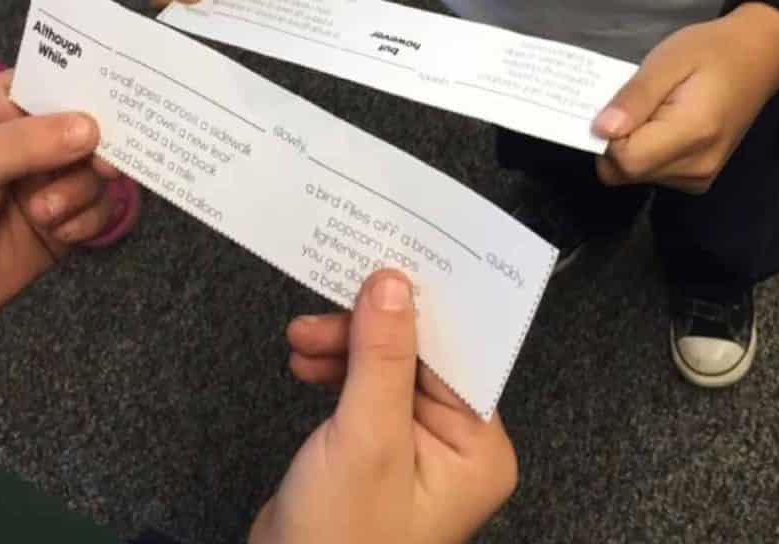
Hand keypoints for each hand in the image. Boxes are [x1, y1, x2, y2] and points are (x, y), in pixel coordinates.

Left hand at [0, 72, 117, 327]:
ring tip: (44, 213)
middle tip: (101, 164)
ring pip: (100, 171)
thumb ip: (28, 143)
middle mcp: (37, 138)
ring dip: (80, 192)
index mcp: (7, 106)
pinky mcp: (65, 220)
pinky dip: (87, 220)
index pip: (60, 81)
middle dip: (99, 147)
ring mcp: (53, 180)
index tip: (120, 101)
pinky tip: (58, 232)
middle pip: (93, 127)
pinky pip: (100, 210)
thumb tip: (93, 129)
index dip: (91, 87)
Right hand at [250, 270, 517, 543]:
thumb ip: (381, 358)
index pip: (456, 351)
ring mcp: (414, 444)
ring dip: (344, 344)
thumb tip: (393, 283)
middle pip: (418, 352)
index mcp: (477, 445)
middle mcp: (455, 442)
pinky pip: (363, 387)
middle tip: (329, 296)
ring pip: (385, 364)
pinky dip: (335, 368)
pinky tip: (306, 361)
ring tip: (301, 337)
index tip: (386, 262)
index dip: (421, 305)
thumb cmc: (341, 541)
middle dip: (369, 325)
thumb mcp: (365, 441)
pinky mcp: (376, 446)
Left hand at [593, 3, 778, 193]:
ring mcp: (701, 177)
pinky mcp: (700, 178)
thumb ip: (634, 98)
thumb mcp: (666, 61)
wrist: (759, 57)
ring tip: (651, 109)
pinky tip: (660, 123)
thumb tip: (600, 131)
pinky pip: (653, 173)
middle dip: (615, 142)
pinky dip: (646, 152)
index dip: (607, 135)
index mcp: (692, 135)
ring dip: (630, 146)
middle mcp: (697, 167)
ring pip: (636, 176)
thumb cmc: (711, 51)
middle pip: (627, 173)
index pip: (625, 160)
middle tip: (631, 104)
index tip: (614, 106)